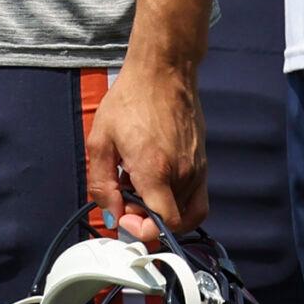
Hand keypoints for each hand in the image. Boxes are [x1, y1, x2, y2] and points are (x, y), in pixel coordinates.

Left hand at [86, 58, 206, 243]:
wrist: (163, 71)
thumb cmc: (130, 100)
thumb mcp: (100, 141)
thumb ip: (102, 185)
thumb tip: (112, 216)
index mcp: (155, 170)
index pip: (163, 224)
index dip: (143, 231)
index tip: (125, 218)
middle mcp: (183, 173)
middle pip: (172, 221)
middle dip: (147, 220)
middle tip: (126, 199)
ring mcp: (197, 168)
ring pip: (184, 211)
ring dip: (161, 209)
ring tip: (140, 184)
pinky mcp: (203, 162)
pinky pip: (195, 198)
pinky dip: (178, 202)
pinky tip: (158, 181)